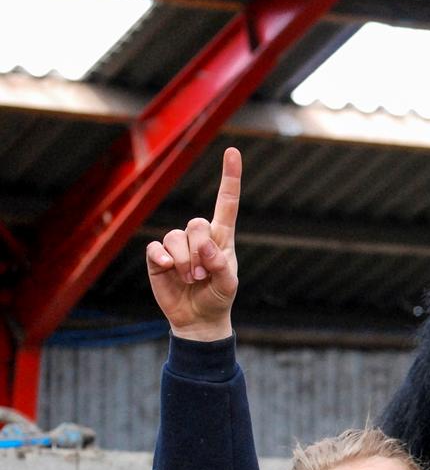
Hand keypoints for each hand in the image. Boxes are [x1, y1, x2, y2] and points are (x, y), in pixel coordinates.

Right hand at [145, 148, 241, 341]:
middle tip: (203, 275)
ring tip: (191, 279)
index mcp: (222, 237)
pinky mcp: (159, 256)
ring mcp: (178, 245)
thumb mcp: (228, 285)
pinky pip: (156, 247)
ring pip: (176, 237)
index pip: (227, 203)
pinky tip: (168, 269)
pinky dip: (163, 259)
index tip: (232, 151)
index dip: (230, 177)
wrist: (198, 318)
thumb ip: (221, 265)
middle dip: (200, 250)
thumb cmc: (218, 297)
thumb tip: (205, 247)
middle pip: (197, 223)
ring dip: (185, 261)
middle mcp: (199, 236)